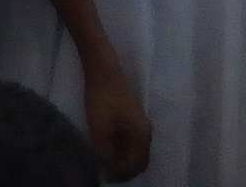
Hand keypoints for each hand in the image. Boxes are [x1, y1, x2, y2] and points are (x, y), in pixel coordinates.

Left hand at [80, 58, 152, 180]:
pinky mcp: (131, 114)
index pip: (137, 164)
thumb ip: (105, 151)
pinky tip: (108, 145)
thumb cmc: (102, 99)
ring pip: (135, 148)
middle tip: (107, 172)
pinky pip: (130, 138)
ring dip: (123, 157)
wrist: (103, 69)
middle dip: (125, 168)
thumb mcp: (100, 129)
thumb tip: (106, 167)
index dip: (122, 174)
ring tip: (105, 160)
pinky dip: (121, 146)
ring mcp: (139, 121)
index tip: (106, 176)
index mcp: (142, 136)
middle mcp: (145, 130)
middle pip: (139, 158)